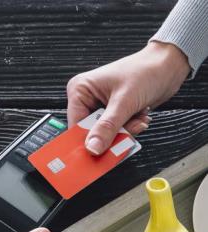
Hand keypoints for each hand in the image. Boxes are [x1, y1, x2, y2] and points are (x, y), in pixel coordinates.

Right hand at [67, 41, 189, 154]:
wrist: (168, 65)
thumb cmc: (146, 71)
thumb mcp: (124, 101)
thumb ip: (107, 127)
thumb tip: (93, 148)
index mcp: (80, 90)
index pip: (75, 124)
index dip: (86, 140)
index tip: (96, 153)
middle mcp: (87, 98)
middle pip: (90, 130)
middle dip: (111, 134)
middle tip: (126, 132)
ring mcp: (100, 105)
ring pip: (105, 133)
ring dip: (124, 130)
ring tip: (137, 118)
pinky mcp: (113, 111)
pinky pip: (116, 130)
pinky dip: (130, 127)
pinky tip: (139, 116)